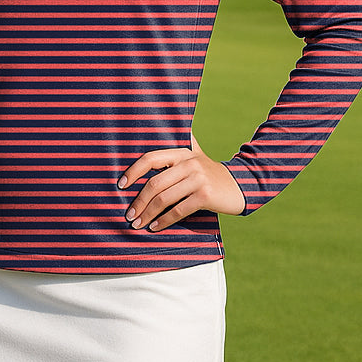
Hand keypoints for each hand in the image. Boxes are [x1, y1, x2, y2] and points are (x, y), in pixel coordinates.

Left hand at [119, 134, 245, 231]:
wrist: (240, 185)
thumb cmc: (209, 173)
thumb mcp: (195, 156)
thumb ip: (176, 150)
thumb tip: (151, 134)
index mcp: (181, 152)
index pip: (150, 158)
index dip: (133, 171)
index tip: (121, 185)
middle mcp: (188, 163)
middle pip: (155, 183)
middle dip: (139, 201)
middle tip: (129, 214)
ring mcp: (197, 179)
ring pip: (164, 198)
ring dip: (148, 213)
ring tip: (137, 224)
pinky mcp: (205, 196)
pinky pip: (178, 210)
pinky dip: (164, 220)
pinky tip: (155, 227)